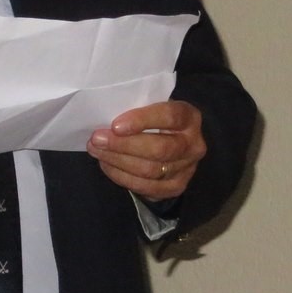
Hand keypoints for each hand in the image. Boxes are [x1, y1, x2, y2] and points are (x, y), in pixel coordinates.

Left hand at [87, 100, 205, 199]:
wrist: (174, 139)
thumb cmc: (154, 118)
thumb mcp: (150, 105)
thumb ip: (135, 108)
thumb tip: (103, 118)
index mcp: (189, 117)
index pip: (169, 117)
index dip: (142, 121)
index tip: (115, 126)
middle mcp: (194, 144)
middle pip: (159, 149)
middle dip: (123, 145)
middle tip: (97, 140)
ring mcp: (187, 168)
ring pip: (150, 171)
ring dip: (118, 161)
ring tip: (97, 151)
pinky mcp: (176, 187)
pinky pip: (147, 187)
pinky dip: (122, 177)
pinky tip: (107, 165)